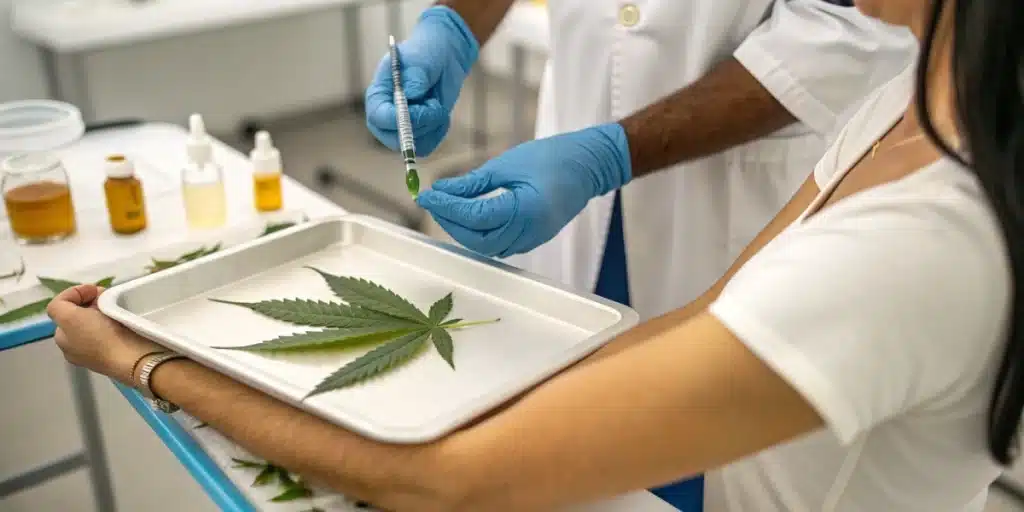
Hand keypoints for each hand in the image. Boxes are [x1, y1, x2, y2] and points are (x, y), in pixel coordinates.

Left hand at [48, 285, 161, 385]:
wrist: (135, 359)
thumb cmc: (100, 338)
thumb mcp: (69, 317)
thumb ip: (59, 305)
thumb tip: (80, 299)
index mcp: (64, 340)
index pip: (66, 307)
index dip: (78, 294)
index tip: (95, 290)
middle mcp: (79, 347)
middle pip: (83, 312)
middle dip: (94, 301)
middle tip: (109, 298)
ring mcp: (101, 350)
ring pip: (100, 319)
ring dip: (108, 308)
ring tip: (120, 306)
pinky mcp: (122, 350)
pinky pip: (117, 327)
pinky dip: (121, 318)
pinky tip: (127, 318)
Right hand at [364, 6, 479, 156]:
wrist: (442, 59)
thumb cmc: (426, 55)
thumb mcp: (420, 61)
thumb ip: (415, 78)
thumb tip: (410, 96)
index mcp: (377, 96)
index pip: (379, 118)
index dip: (397, 119)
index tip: (419, 108)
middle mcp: (385, 118)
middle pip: (395, 140)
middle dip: (421, 124)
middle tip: (434, 104)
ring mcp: (400, 130)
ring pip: (416, 144)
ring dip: (432, 125)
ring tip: (435, 102)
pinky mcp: (417, 136)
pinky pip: (427, 145)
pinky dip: (438, 131)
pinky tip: (439, 112)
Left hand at [416, 123, 631, 256]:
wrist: (588, 164)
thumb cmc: (552, 157)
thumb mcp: (507, 164)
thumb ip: (473, 183)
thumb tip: (441, 191)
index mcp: (525, 210)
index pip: (475, 217)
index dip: (447, 208)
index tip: (426, 196)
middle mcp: (529, 232)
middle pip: (479, 240)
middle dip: (451, 223)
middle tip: (433, 202)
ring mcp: (533, 239)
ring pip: (487, 246)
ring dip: (463, 231)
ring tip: (446, 208)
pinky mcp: (533, 238)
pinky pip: (499, 244)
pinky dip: (479, 233)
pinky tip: (467, 216)